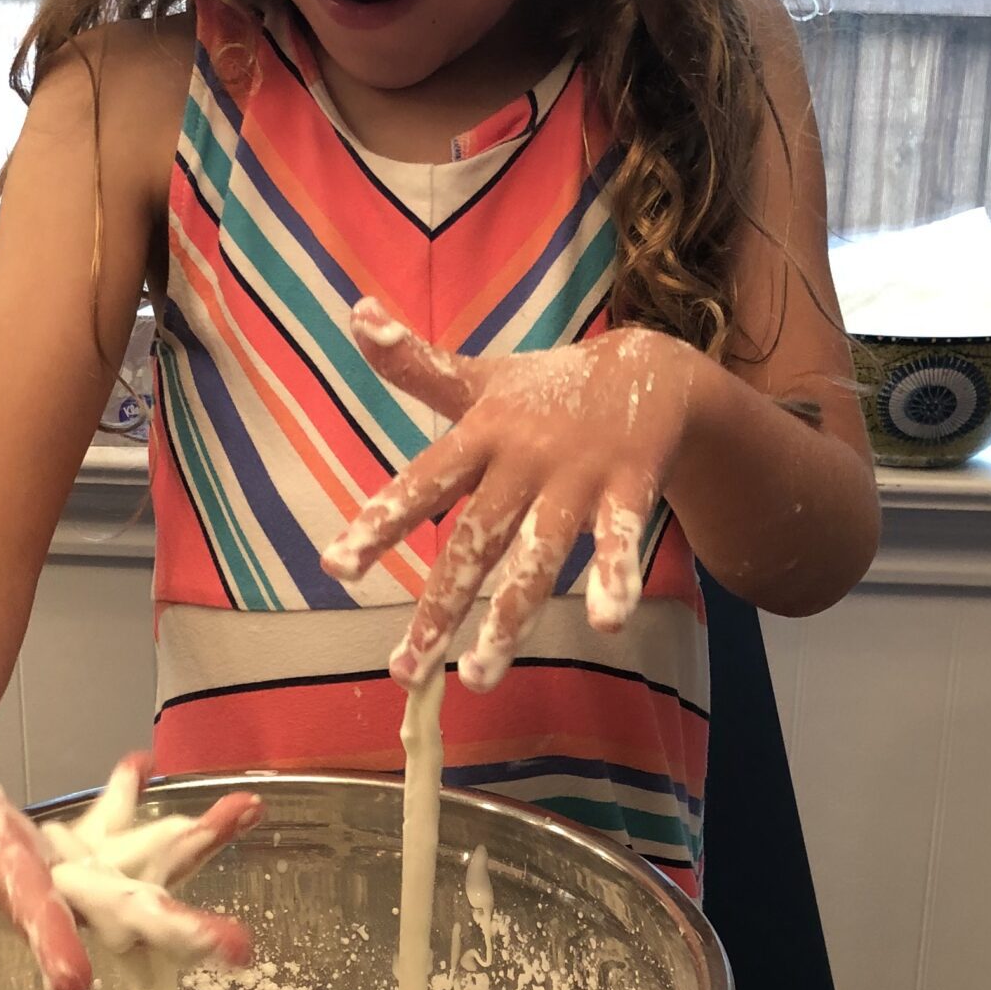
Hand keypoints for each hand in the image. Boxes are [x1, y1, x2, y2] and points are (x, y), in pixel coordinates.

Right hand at [0, 685, 257, 989]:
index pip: (23, 903)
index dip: (48, 938)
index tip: (75, 986)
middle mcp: (46, 880)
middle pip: (117, 912)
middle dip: (175, 930)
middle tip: (239, 949)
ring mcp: (76, 867)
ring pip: (148, 867)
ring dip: (200, 846)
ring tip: (250, 810)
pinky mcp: (93, 850)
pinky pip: (152, 837)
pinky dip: (190, 824)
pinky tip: (241, 801)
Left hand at [319, 299, 702, 689]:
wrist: (654, 365)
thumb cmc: (549, 387)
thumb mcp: (481, 376)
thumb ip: (416, 364)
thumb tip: (354, 312)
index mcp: (481, 434)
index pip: (421, 484)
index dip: (379, 524)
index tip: (336, 568)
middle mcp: (523, 458)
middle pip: (474, 541)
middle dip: (440, 609)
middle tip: (405, 672)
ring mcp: (577, 476)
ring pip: (538, 556)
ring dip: (510, 619)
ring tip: (478, 677)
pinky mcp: (630, 490)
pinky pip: (619, 541)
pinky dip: (617, 578)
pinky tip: (609, 623)